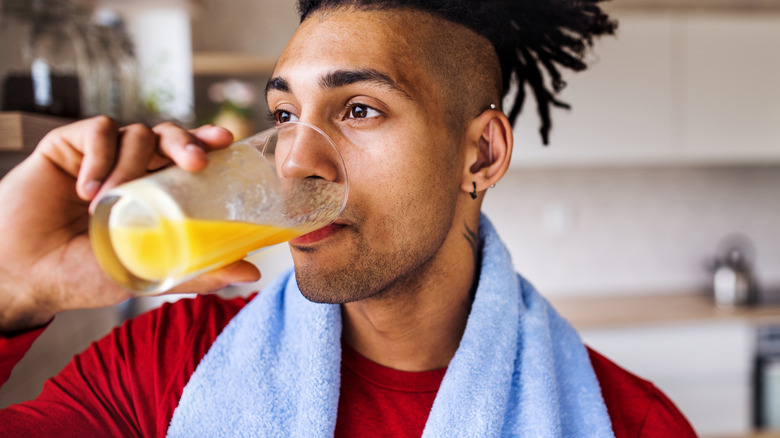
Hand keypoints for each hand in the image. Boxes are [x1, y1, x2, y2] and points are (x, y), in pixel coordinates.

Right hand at [0, 117, 260, 333]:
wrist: (25, 274)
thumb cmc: (85, 275)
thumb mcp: (147, 272)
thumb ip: (197, 271)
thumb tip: (251, 273)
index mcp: (155, 190)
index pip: (188, 157)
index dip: (208, 143)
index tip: (226, 140)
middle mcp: (133, 168)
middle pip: (169, 135)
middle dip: (186, 141)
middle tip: (196, 162)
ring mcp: (101, 156)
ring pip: (136, 133)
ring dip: (131, 164)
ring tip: (110, 200)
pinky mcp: (69, 147)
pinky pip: (98, 131)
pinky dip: (99, 156)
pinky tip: (86, 190)